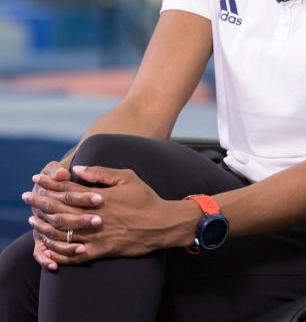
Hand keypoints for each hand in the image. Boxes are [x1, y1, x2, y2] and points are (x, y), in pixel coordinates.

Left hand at [28, 165, 198, 266]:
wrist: (161, 224)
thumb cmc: (145, 198)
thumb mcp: (127, 177)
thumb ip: (100, 172)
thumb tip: (77, 167)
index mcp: (101, 197)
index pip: (69, 189)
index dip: (51, 184)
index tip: (38, 178)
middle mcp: (95, 217)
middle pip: (60, 210)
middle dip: (41, 202)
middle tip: (27, 197)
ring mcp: (96, 236)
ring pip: (63, 233)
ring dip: (44, 225)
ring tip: (33, 219)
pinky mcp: (100, 251)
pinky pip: (73, 255)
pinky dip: (58, 251)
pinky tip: (48, 245)